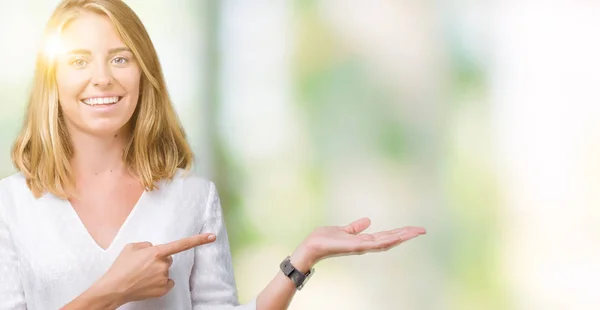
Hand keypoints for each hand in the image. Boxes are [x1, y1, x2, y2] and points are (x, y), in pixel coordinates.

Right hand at [94, 233, 216, 305]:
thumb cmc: (121, 267)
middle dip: (159, 260)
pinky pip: (167, 282)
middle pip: (168, 259)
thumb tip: (153, 248)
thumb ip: (147, 244)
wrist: (114, 288)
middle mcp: (163, 264)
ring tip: (141, 275)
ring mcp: (164, 277)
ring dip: (157, 271)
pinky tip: (147, 283)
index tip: (212, 236)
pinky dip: (160, 282)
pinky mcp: (164, 289)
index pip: (182, 244)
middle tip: (143, 265)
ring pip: (166, 271)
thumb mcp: (132, 247)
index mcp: (157, 252)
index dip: (199, 240)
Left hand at [291, 218, 425, 270]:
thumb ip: (356, 227)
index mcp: (364, 241)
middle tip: (422, 230)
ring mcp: (361, 247)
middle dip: (406, 235)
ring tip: (415, 232)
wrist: (312, 246)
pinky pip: (373, 244)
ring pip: (386, 242)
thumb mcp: (344, 230)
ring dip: (401, 237)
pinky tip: (395, 238)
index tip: (414, 229)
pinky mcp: (354, 247)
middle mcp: (365, 245)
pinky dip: (385, 241)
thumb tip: (368, 220)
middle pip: (390, 240)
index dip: (400, 233)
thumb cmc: (325, 239)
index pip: (386, 236)